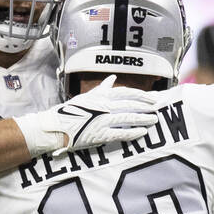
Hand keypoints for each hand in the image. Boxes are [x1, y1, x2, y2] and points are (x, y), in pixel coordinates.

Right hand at [16, 75, 158, 155]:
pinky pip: (121, 133)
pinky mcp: (100, 134)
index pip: (126, 92)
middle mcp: (103, 106)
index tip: (153, 97)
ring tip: (154, 120)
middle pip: (131, 104)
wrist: (56, 127)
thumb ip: (102, 89)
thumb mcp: (86, 96)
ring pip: (128, 118)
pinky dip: (133, 132)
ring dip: (143, 119)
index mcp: (101, 96)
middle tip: (157, 108)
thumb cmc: (70, 111)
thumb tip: (113, 78)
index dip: (142, 95)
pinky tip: (142, 132)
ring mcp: (102, 120)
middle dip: (146, 106)